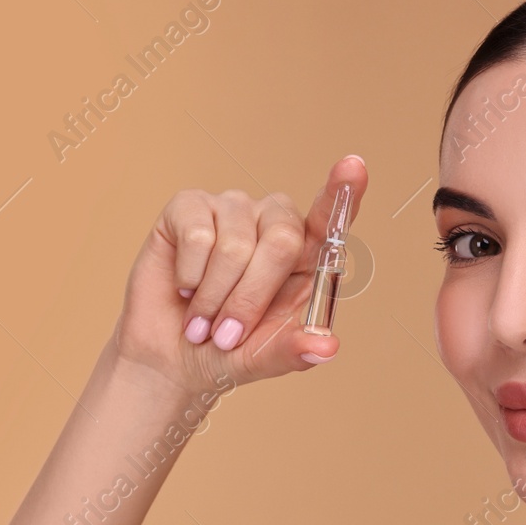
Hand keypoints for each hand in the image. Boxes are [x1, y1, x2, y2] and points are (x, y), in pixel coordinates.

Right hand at [110, 155, 367, 394]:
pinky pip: (197, 234)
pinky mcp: (189, 206)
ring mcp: (233, 210)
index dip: (344, 191)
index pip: (332, 218)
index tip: (354, 166)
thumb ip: (296, 351)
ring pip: (235, 244)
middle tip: (228, 333)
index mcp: (306, 256)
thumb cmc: (229, 351)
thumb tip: (327, 346)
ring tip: (203, 318)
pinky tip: (185, 286)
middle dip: (251, 297)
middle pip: (282, 240)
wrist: (172, 357)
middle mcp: (274, 223)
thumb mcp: (267, 358)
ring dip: (215, 296)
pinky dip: (190, 275)